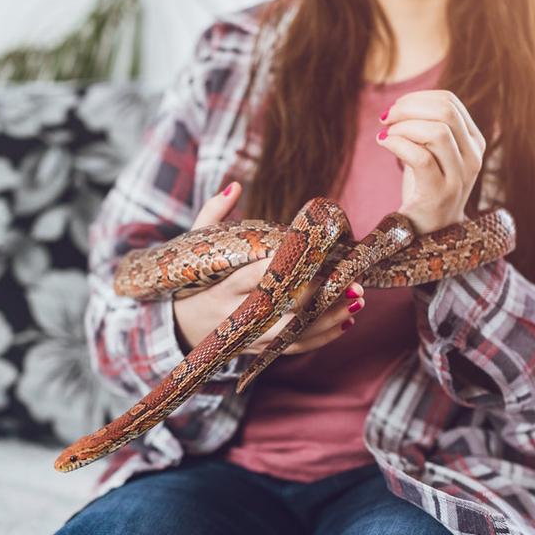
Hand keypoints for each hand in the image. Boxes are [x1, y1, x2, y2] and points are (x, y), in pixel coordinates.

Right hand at [171, 181, 364, 354]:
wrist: (177, 327)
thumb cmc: (191, 279)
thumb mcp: (195, 246)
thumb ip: (213, 214)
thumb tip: (235, 185)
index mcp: (221, 286)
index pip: (257, 278)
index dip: (288, 271)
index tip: (317, 261)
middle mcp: (234, 314)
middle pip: (281, 310)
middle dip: (318, 300)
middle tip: (353, 285)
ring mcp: (246, 336)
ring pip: (291, 334)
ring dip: (327, 321)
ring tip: (357, 302)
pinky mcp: (255, 350)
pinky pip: (290, 348)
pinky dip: (320, 338)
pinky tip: (345, 322)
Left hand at [376, 90, 485, 234]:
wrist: (429, 230)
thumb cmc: (425, 186)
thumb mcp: (432, 152)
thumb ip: (425, 127)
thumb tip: (401, 105)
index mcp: (474, 141)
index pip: (450, 102)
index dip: (418, 98)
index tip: (396, 107)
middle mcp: (473, 156)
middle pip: (445, 112)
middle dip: (409, 108)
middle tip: (386, 118)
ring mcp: (459, 176)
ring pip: (437, 132)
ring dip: (403, 127)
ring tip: (385, 134)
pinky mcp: (440, 193)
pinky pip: (421, 158)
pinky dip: (397, 144)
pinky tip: (382, 143)